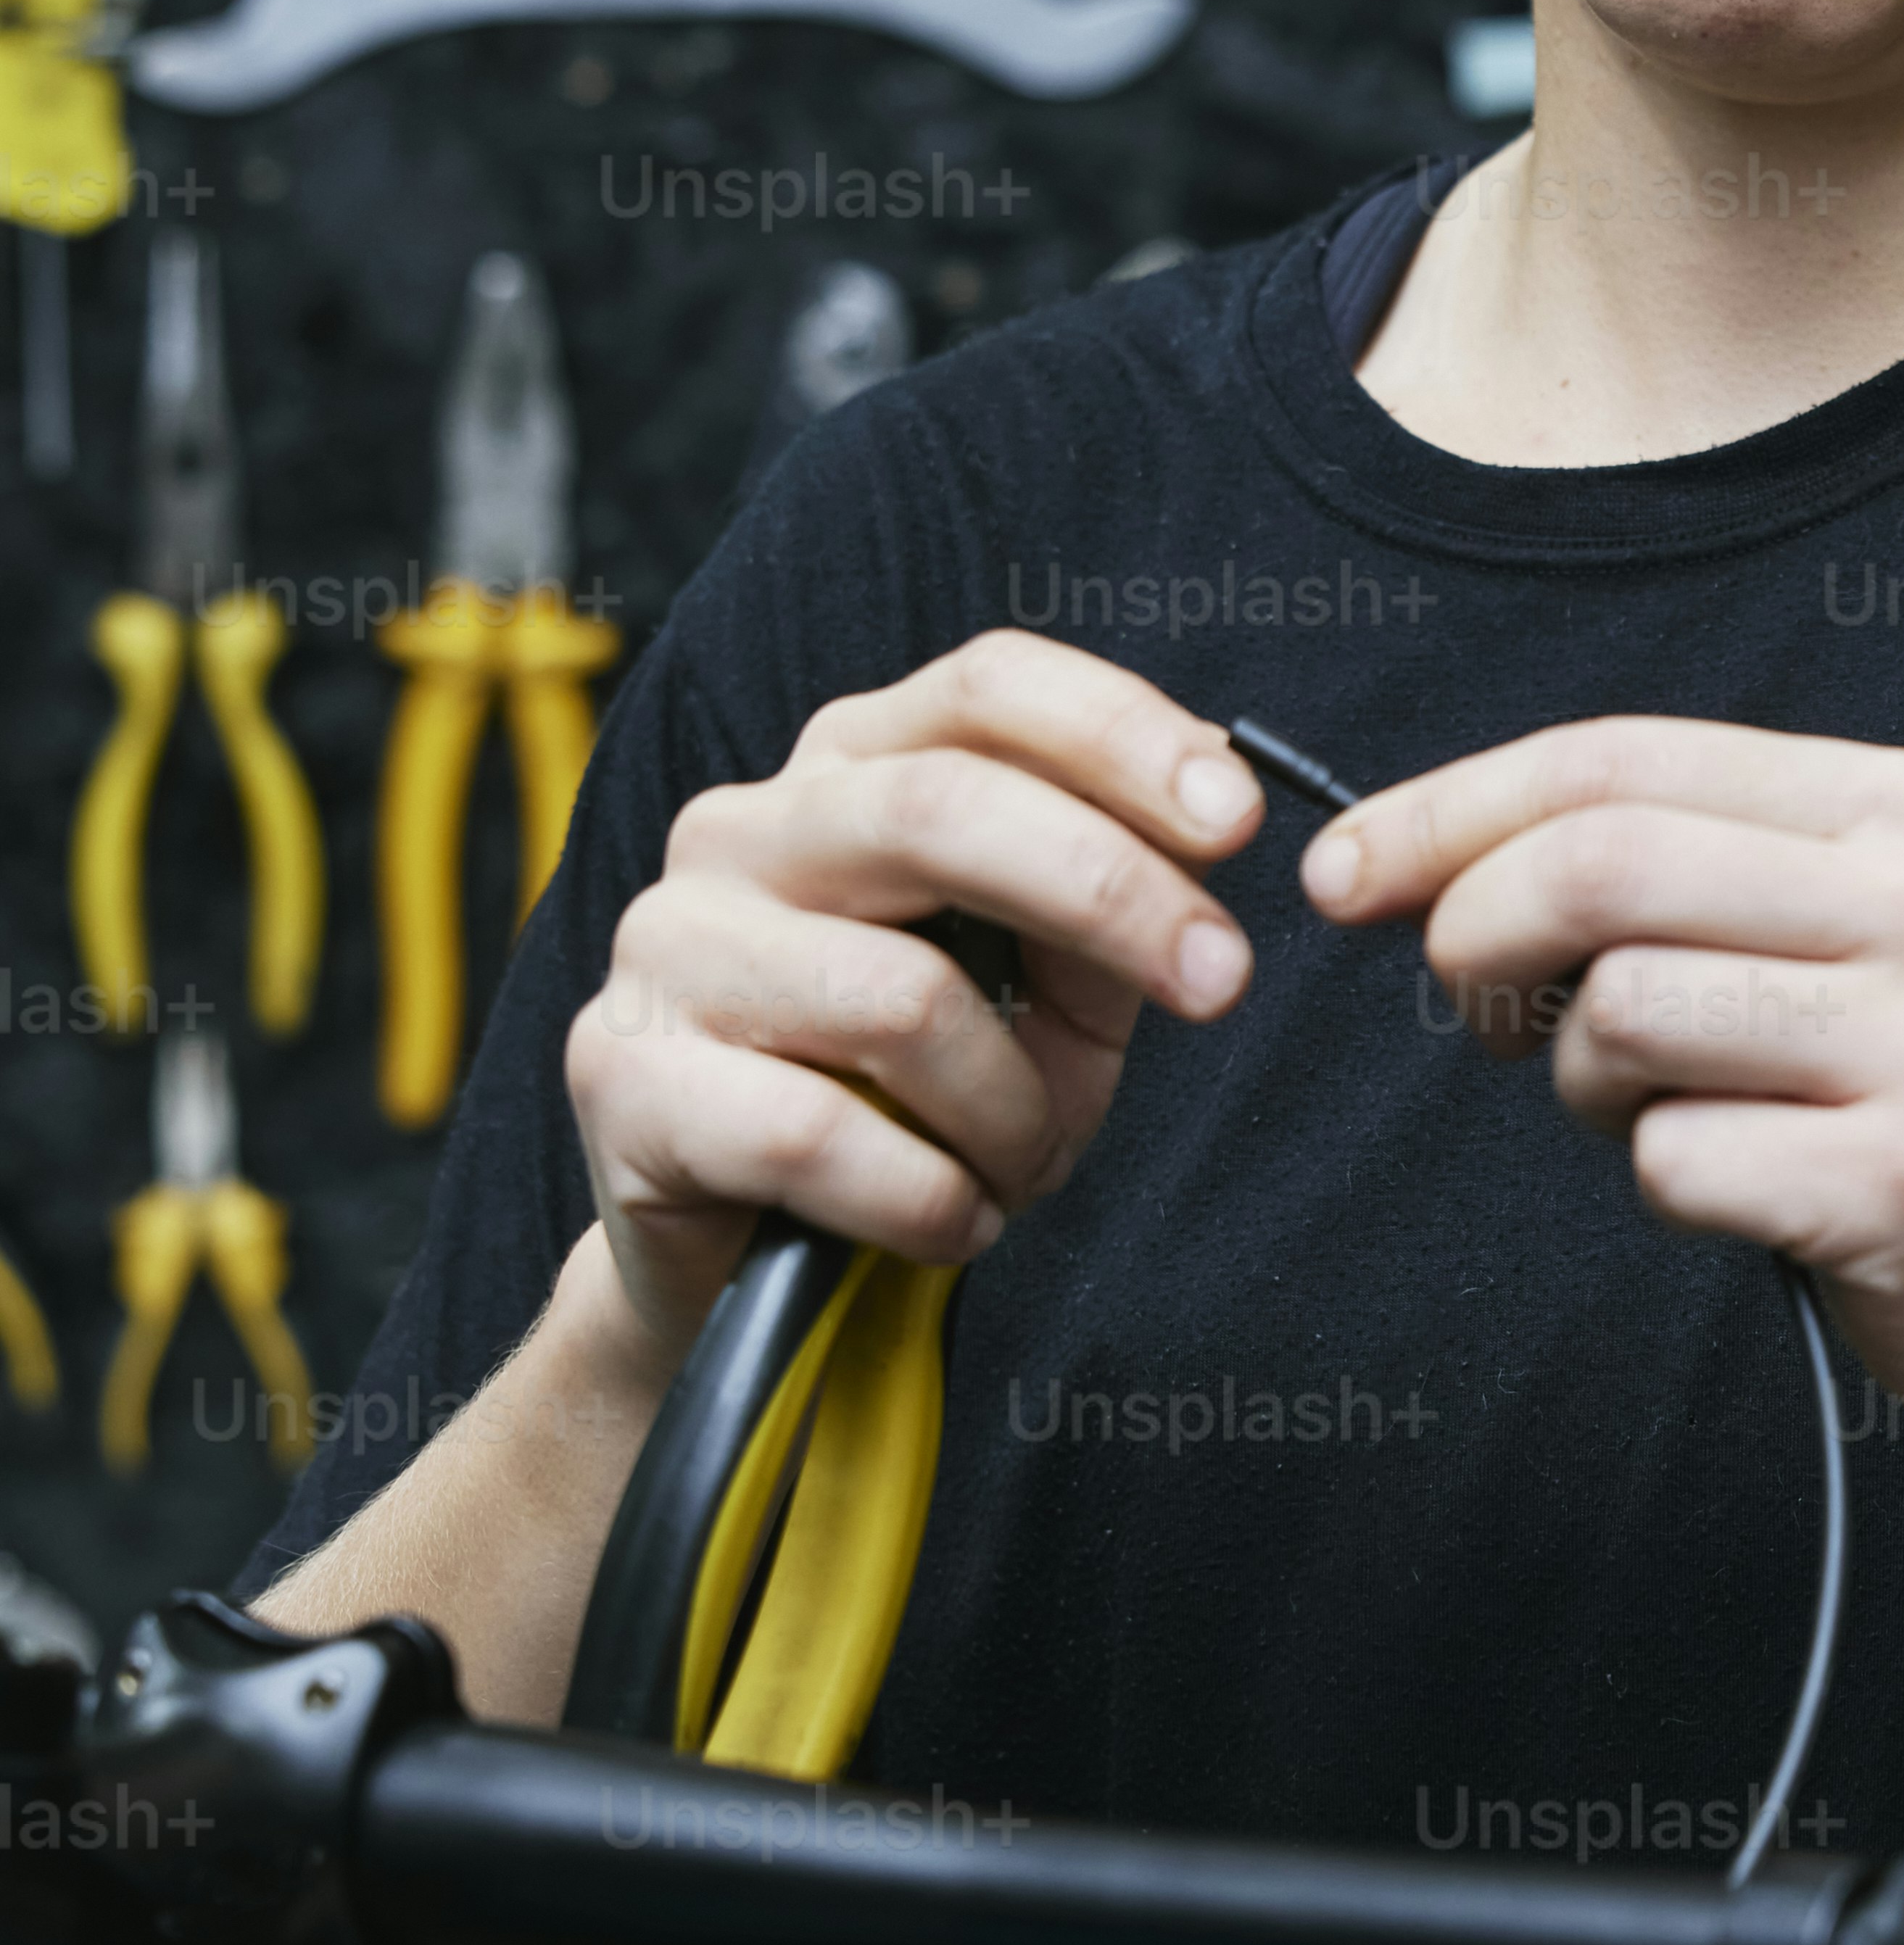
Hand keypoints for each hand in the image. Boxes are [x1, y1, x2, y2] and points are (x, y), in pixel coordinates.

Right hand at [566, 640, 1261, 1366]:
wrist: (741, 1256)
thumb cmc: (909, 1101)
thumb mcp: (1040, 996)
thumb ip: (1107, 915)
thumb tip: (1203, 843)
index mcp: (850, 771)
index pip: (984, 689)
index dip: (1119, 734)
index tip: (1237, 819)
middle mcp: (744, 830)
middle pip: (940, 809)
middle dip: (1110, 894)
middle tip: (1221, 982)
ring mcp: (669, 947)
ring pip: (899, 1001)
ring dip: (1012, 1111)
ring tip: (1022, 1165)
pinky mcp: (624, 1076)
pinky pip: (819, 1135)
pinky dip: (929, 1199)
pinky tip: (950, 1218)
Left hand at [1301, 716, 1903, 1423]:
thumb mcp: (1832, 921)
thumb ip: (1665, 864)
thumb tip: (1408, 858)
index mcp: (1893, 809)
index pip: (1617, 761)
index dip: (1448, 809)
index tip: (1340, 870)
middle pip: (1598, 866)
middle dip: (1475, 936)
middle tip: (1477, 1011)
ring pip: (1622, 1016)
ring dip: (1584, 1080)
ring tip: (1659, 1106)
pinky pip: (1676, 1163)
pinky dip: (1662, 1185)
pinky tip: (1740, 1188)